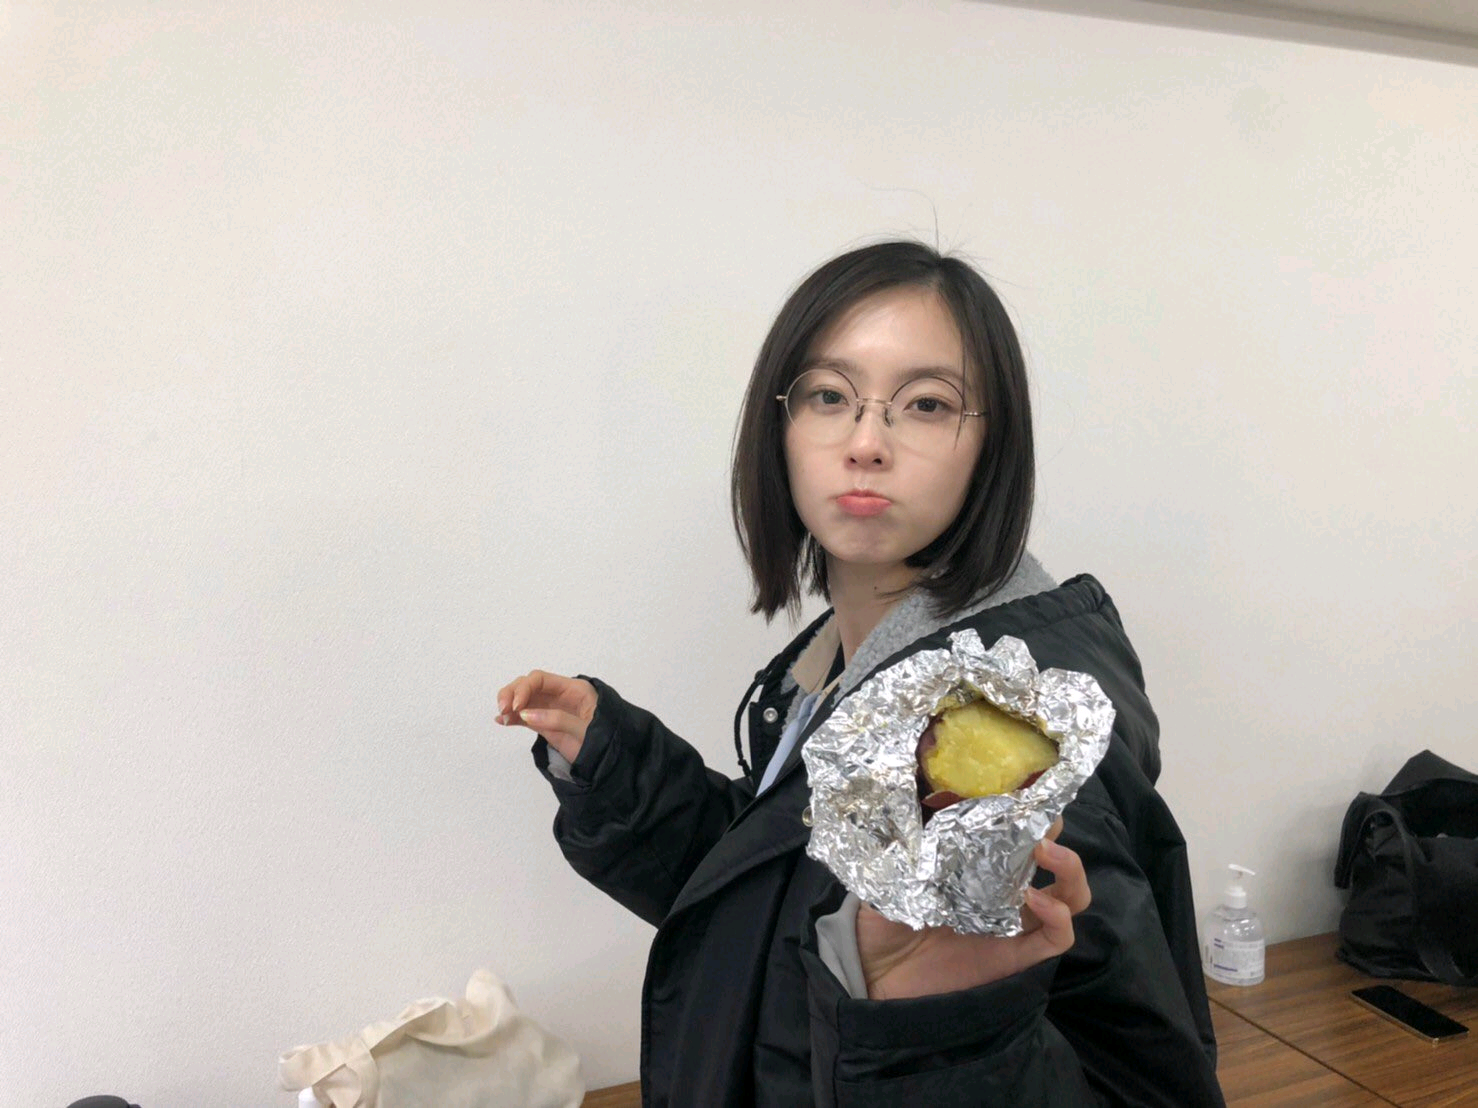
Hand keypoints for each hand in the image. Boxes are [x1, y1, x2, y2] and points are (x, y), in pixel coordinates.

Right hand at [495, 669, 596, 763]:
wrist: (610, 760)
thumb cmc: (604, 739)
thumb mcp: (585, 729)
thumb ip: (557, 719)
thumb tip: (526, 714)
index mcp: (572, 689)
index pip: (540, 678)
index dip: (524, 687)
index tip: (515, 705)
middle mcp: (559, 695)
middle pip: (528, 685)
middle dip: (512, 693)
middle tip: (504, 710)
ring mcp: (550, 709)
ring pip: (523, 698)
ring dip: (509, 704)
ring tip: (503, 716)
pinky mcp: (545, 724)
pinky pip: (525, 715)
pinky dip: (512, 717)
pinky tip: (501, 721)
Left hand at [855, 820, 1089, 999]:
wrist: (875, 974)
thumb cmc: (881, 921)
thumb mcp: (891, 870)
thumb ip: (905, 842)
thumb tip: (907, 800)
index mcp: (979, 867)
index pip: (1018, 832)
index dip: (1029, 809)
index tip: (1025, 788)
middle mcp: (1004, 891)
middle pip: (1056, 859)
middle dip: (1057, 832)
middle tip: (1044, 819)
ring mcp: (1015, 924)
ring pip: (1071, 897)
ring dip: (1070, 870)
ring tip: (1046, 851)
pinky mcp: (1017, 957)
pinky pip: (1057, 938)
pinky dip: (1057, 915)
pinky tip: (1034, 899)